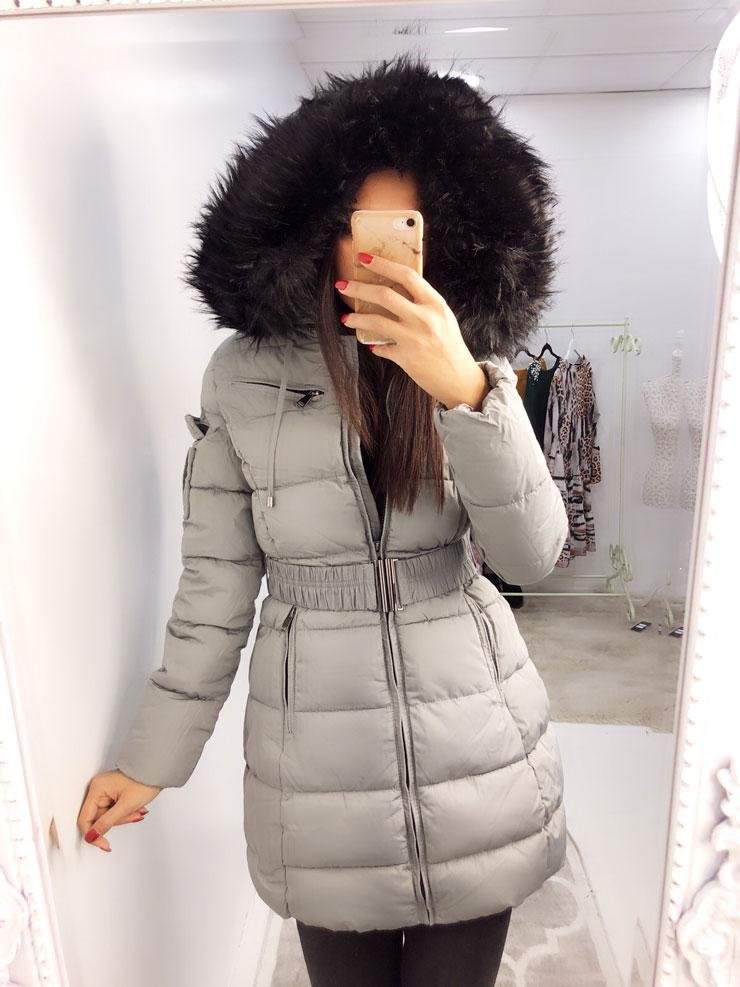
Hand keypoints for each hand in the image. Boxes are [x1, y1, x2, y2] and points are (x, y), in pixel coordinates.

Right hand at [77, 769, 161, 851]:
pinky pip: (112, 811)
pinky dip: (124, 813)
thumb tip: (91, 836)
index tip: (103, 844)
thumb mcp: (126, 806)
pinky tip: (135, 808)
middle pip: (97, 818)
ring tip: (137, 810)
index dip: (93, 834)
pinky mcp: (111, 793)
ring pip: (107, 816)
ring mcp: (104, 791)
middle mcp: (97, 788)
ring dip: (123, 817)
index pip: (84, 819)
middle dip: (117, 821)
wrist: (157, 770)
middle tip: (132, 815)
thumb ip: (107, 822)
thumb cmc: (145, 781)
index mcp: (96, 788)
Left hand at [335, 252, 488, 410]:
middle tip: (343, 285)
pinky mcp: (405, 357)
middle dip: (358, 288)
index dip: (382, 264)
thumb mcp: (443, 317)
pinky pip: (381, 348)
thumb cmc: (450, 346)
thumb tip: (397, 291)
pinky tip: (371, 345)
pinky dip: (375, 346)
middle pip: (384, 295)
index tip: (364, 259)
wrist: (459, 378)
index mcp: (435, 304)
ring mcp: (413, 338)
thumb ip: (423, 304)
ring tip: (345, 318)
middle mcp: (424, 318)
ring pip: (375, 321)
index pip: (406, 275)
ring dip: (356, 318)